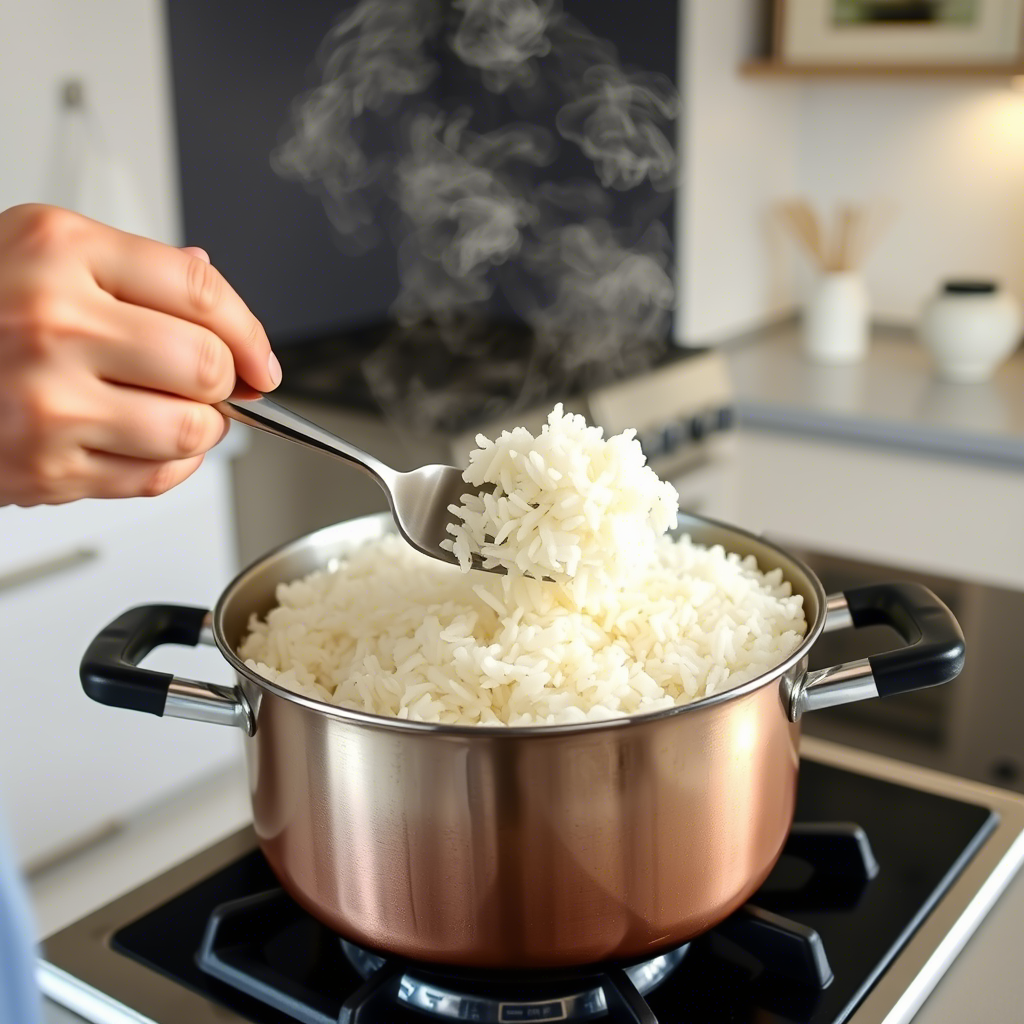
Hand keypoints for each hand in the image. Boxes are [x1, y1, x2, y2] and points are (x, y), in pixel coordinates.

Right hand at [0, 204, 280, 505]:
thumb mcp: (33, 252)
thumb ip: (128, 269)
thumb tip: (209, 282)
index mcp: (58, 252)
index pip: (201, 291)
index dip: (249, 332)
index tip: (260, 360)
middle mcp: (52, 323)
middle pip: (206, 366)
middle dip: (224, 383)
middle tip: (211, 385)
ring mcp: (46, 402)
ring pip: (193, 430)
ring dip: (201, 429)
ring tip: (171, 412)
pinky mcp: (44, 468)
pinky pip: (156, 477)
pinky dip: (169, 465)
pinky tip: (142, 442)